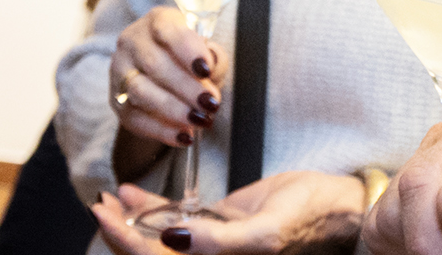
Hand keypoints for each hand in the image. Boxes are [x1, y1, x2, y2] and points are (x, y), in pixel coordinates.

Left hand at [94, 171, 365, 253]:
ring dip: (132, 220)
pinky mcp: (219, 225)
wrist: (339, 204)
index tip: (105, 214)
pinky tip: (133, 193)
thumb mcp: (266, 232)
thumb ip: (219, 242)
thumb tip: (171, 238)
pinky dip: (152, 207)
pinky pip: (178, 220)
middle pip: (152, 254)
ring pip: (160, 238)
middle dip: (122, 231)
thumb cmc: (311, 219)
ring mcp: (213, 244)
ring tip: (111, 197)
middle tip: (102, 203)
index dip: (127, 242)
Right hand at [111, 6, 222, 152]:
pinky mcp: (116, 102)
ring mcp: (120, 72)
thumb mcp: (204, 49)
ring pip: (141, 92)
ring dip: (174, 109)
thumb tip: (211, 72)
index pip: (167, 30)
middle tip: (210, 103)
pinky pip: (136, 118)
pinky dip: (163, 130)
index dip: (187, 50)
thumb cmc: (188, 58)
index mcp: (157, 21)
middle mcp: (132, 42)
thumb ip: (214, 58)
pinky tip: (185, 136)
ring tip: (200, 120)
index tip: (206, 69)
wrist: (161, 75)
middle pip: (155, 65)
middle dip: (186, 87)